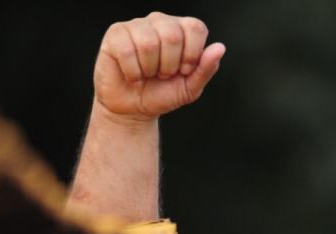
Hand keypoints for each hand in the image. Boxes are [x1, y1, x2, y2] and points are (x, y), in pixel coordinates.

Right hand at [95, 12, 224, 121]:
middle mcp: (160, 21)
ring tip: (146, 74)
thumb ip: (206, 69)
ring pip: (148, 42)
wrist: (133, 109)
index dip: (191, 55)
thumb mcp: (190, 88)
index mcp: (182, 30)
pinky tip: (132, 75)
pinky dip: (132, 71)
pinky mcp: (116, 34)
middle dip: (169, 65)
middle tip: (162, 74)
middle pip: (172, 35)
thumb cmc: (162, 94)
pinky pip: (126, 50)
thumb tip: (220, 48)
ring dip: (149, 69)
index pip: (195, 28)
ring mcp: (137, 25)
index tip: (183, 71)